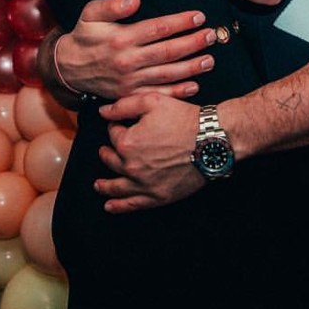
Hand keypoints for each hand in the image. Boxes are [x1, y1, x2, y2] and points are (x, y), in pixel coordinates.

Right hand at [54, 0, 217, 99]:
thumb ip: (111, 5)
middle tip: (212, 36)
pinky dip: (177, 92)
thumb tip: (134, 0)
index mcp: (121, 38)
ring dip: (191, 67)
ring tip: (210, 59)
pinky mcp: (129, 95)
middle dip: (192, 43)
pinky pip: (157, 94)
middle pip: (167, 51)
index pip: (157, 29)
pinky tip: (195, 85)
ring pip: (167, 74)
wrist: (68, 69)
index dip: (180, 22)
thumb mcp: (90, 14)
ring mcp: (129, 80)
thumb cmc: (84, 36)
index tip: (198, 17)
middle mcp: (127, 60)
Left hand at [96, 94, 203, 211]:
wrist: (210, 139)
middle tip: (106, 150)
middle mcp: (131, 166)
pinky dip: (119, 206)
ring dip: (105, 185)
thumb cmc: (184, 119)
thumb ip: (124, 106)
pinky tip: (110, 206)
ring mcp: (144, 184)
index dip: (116, 127)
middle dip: (107, 153)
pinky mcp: (158, 196)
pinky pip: (133, 204)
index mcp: (127, 143)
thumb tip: (103, 112)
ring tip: (98, 185)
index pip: (113, 134)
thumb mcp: (152, 101)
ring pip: (117, 186)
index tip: (122, 124)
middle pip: (111, 160)